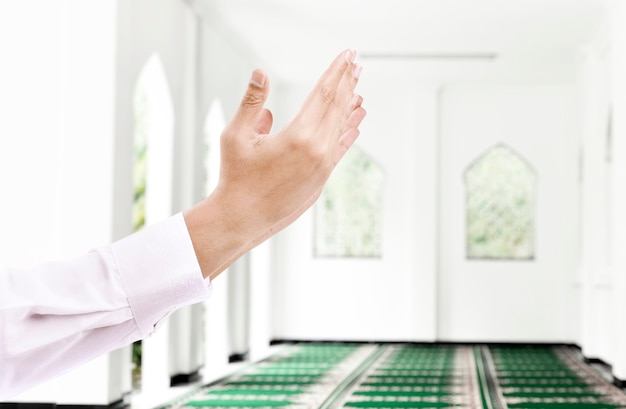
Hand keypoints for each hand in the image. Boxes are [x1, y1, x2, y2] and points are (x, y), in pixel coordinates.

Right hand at [184, 49, 365, 279]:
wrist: (243, 218)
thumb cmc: (235, 177)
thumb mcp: (236, 136)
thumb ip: (252, 103)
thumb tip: (261, 73)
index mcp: (298, 136)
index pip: (323, 94)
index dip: (336, 72)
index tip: (347, 56)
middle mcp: (317, 150)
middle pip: (337, 107)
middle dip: (347, 82)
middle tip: (357, 63)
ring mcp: (322, 166)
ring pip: (341, 128)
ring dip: (350, 106)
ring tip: (358, 89)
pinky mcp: (322, 179)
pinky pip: (340, 149)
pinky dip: (348, 132)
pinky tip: (355, 123)